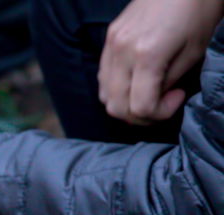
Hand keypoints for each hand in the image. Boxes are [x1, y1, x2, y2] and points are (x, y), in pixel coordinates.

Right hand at [98, 0, 223, 124]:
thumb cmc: (198, 9)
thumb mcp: (194, 51)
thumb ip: (170, 80)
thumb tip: (158, 98)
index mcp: (147, 55)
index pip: (139, 107)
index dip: (158, 114)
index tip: (176, 98)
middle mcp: (122, 52)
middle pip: (115, 106)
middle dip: (139, 116)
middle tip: (160, 105)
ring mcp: (111, 44)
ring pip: (104, 95)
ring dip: (125, 103)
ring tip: (147, 94)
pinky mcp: (109, 37)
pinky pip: (103, 75)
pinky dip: (117, 87)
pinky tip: (137, 79)